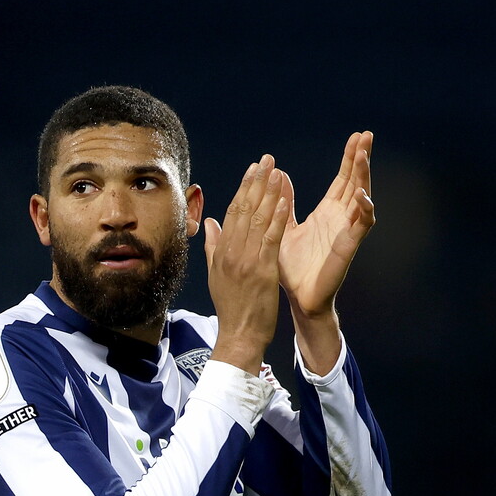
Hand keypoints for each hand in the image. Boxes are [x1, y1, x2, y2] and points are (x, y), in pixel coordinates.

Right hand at [203, 155, 290, 374]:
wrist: (239, 335)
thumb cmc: (232, 308)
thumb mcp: (216, 276)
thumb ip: (213, 247)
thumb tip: (209, 224)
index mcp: (221, 252)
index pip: (232, 212)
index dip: (244, 188)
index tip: (253, 169)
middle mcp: (231, 252)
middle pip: (244, 209)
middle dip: (256, 182)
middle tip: (267, 160)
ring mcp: (246, 260)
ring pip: (258, 219)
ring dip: (269, 193)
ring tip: (277, 170)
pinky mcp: (263, 270)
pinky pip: (271, 238)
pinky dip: (278, 217)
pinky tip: (285, 199)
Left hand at [278, 131, 375, 317]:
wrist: (298, 297)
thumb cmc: (292, 267)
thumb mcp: (283, 228)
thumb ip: (284, 203)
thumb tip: (279, 174)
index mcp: (327, 213)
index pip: (342, 179)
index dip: (350, 159)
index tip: (356, 136)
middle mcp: (341, 219)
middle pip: (356, 182)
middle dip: (362, 159)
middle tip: (367, 135)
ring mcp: (347, 231)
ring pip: (362, 198)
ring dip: (364, 177)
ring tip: (363, 155)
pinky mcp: (348, 247)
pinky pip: (362, 226)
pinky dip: (365, 210)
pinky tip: (362, 196)